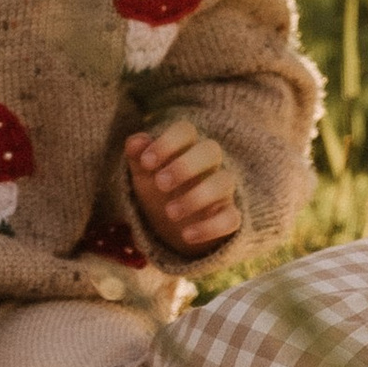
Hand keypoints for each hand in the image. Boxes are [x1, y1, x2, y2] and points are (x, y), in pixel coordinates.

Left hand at [125, 122, 242, 255]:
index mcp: (185, 147)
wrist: (168, 228)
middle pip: (211, 149)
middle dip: (185, 166)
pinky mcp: (229, 216)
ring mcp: (221, 190)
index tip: (145, 162)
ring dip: (196, 197)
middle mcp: (208, 165)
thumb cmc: (156, 190)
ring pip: (225, 181)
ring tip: (170, 212)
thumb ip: (137, 156)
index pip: (185, 130)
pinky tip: (187, 235)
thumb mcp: (143, 174)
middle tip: (160, 184)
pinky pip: (232, 218)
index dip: (167, 142)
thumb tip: (135, 142)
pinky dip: (210, 228)